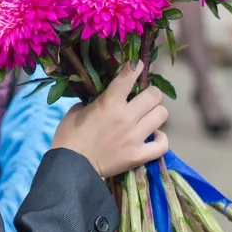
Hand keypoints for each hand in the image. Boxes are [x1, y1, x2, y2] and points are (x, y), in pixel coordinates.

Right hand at [51, 62, 168, 176]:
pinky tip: (154, 136)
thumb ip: (94, 101)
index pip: (129, 76)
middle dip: (150, 93)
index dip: (136, 66)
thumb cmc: (68, 136)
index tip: (137, 64)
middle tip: (143, 98)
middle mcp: (126, 117)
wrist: (70, 166)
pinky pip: (162, 144)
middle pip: (154, 95)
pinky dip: (160, 139)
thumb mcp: (77, 111)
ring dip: (155, 113)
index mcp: (109, 103)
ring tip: (147, 117)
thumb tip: (103, 97)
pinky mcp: (138, 155)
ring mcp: (135, 137)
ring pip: (161, 115)